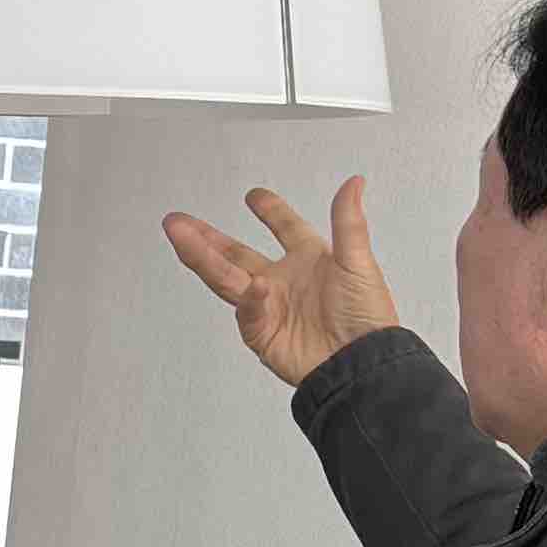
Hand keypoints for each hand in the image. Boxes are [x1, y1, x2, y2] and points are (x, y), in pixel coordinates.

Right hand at [158, 178, 403, 387]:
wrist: (363, 362)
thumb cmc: (367, 316)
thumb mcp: (358, 262)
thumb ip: (348, 222)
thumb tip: (354, 183)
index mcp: (310, 259)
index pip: (285, 228)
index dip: (270, 211)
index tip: (254, 196)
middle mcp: (284, 281)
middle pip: (236, 254)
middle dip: (206, 237)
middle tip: (179, 222)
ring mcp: (269, 307)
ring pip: (227, 278)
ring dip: (202, 257)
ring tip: (180, 237)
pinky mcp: (263, 334)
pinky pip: (248, 313)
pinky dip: (250, 301)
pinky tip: (255, 288)